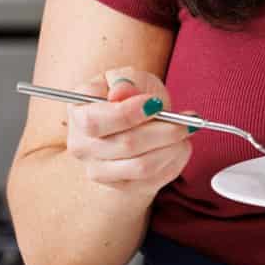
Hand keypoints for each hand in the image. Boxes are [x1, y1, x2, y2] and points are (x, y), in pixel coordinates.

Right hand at [65, 69, 193, 196]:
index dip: (128, 113)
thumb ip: (126, 80)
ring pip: (142, 167)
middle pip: (125, 145)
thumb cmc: (131, 96)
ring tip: (186, 131)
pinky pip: (154, 180)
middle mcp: (81, 145)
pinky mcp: (120, 187)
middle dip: (163, 131)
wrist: (134, 125)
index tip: (155, 104)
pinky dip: (174, 162)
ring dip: (173, 148)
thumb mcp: (129, 77)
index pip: (95, 121)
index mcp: (78, 113)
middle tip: (186, 120)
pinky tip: (180, 146)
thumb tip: (121, 91)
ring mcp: (98, 170)